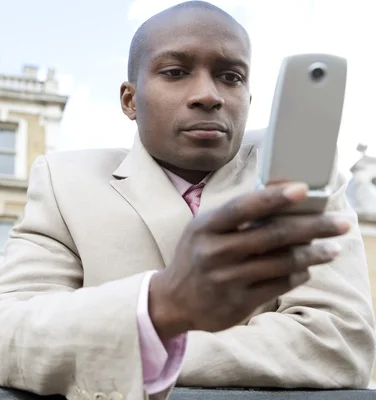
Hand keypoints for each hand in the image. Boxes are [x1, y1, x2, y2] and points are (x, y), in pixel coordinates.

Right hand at [148, 182, 349, 339]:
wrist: (173, 300)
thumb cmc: (196, 256)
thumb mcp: (203, 229)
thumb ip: (234, 215)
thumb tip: (280, 192)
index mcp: (205, 227)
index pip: (242, 207)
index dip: (273, 197)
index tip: (303, 189)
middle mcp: (215, 252)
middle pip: (273, 235)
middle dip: (313, 226)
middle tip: (341, 222)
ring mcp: (227, 278)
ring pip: (282, 262)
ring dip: (314, 253)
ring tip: (333, 248)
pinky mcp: (239, 301)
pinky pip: (279, 284)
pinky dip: (299, 274)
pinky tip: (307, 268)